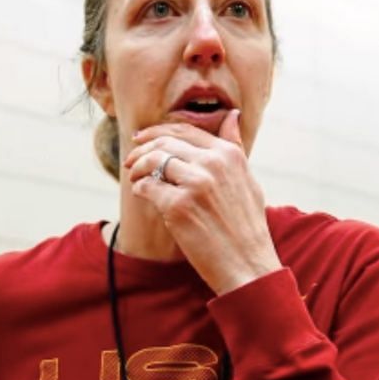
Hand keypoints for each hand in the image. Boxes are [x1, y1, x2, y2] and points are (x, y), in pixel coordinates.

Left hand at [123, 110, 281, 294]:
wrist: (247, 264)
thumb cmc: (246, 226)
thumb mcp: (248, 179)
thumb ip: (235, 146)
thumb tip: (232, 114)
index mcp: (229, 155)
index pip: (185, 131)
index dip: (157, 132)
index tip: (141, 139)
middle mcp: (213, 164)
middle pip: (164, 143)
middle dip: (142, 149)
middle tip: (130, 161)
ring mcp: (195, 184)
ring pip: (153, 161)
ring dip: (137, 168)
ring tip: (134, 177)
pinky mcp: (178, 206)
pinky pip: (147, 187)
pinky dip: (140, 188)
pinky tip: (143, 194)